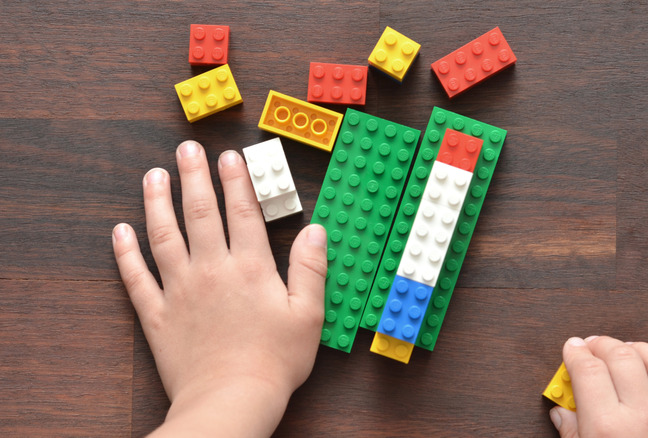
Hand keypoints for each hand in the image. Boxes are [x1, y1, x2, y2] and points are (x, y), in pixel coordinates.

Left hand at [112, 140, 326, 436]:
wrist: (231, 401)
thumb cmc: (275, 361)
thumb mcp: (309, 315)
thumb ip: (311, 268)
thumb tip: (316, 230)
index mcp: (250, 269)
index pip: (243, 213)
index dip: (237, 180)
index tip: (230, 156)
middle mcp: (211, 270)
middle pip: (200, 213)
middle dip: (194, 177)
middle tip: (186, 149)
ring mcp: (180, 291)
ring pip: (164, 236)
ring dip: (157, 202)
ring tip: (153, 176)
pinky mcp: (158, 315)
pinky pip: (136, 278)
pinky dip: (125, 254)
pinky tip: (119, 232)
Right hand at [550, 336, 647, 437]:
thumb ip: (571, 435)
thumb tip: (561, 414)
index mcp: (608, 427)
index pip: (587, 369)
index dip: (575, 352)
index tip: (572, 347)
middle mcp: (644, 417)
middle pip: (622, 357)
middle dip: (604, 344)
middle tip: (593, 346)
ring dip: (642, 350)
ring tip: (629, 350)